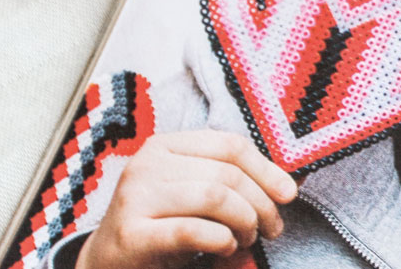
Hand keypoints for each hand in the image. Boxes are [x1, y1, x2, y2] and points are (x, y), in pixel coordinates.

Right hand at [75, 131, 297, 268]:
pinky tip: (225, 248)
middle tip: (269, 229)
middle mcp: (147, 165)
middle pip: (227, 173)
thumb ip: (235, 184)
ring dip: (244, 222)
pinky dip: (221, 239)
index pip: (231, 145)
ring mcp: (135, 198)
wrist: (108, 263)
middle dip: (260, 203)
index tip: (288, 195)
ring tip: (246, 239)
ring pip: (214, 197)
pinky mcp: (132, 235)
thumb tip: (292, 185)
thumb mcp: (197, 196)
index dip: (267, 170)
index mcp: (166, 146)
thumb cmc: (161, 226)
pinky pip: (192, 230)